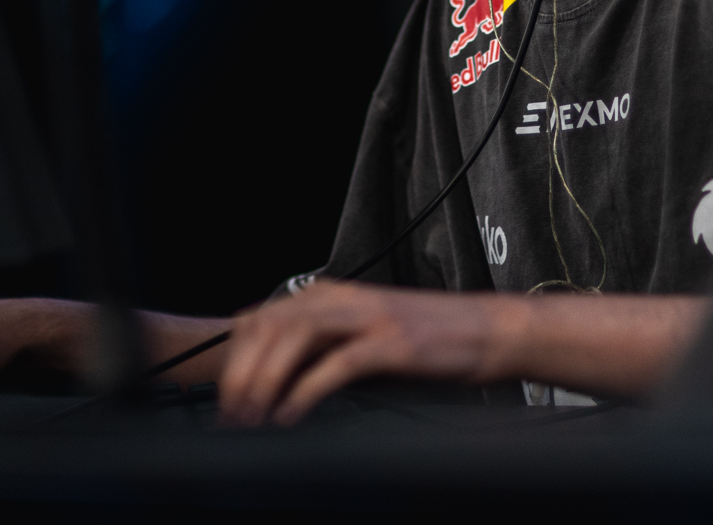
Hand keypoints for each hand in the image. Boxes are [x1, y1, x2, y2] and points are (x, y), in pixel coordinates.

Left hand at [219, 281, 513, 426]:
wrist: (488, 331)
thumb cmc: (429, 341)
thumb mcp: (366, 335)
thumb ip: (327, 347)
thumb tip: (280, 380)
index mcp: (333, 296)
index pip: (263, 316)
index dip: (236, 355)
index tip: (225, 393)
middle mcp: (345, 300)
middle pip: (271, 325)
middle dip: (242, 371)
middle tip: (230, 412)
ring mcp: (368, 319)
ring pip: (296, 338)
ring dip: (265, 379)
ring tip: (252, 416)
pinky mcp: (391, 344)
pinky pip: (335, 365)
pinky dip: (306, 391)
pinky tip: (291, 415)